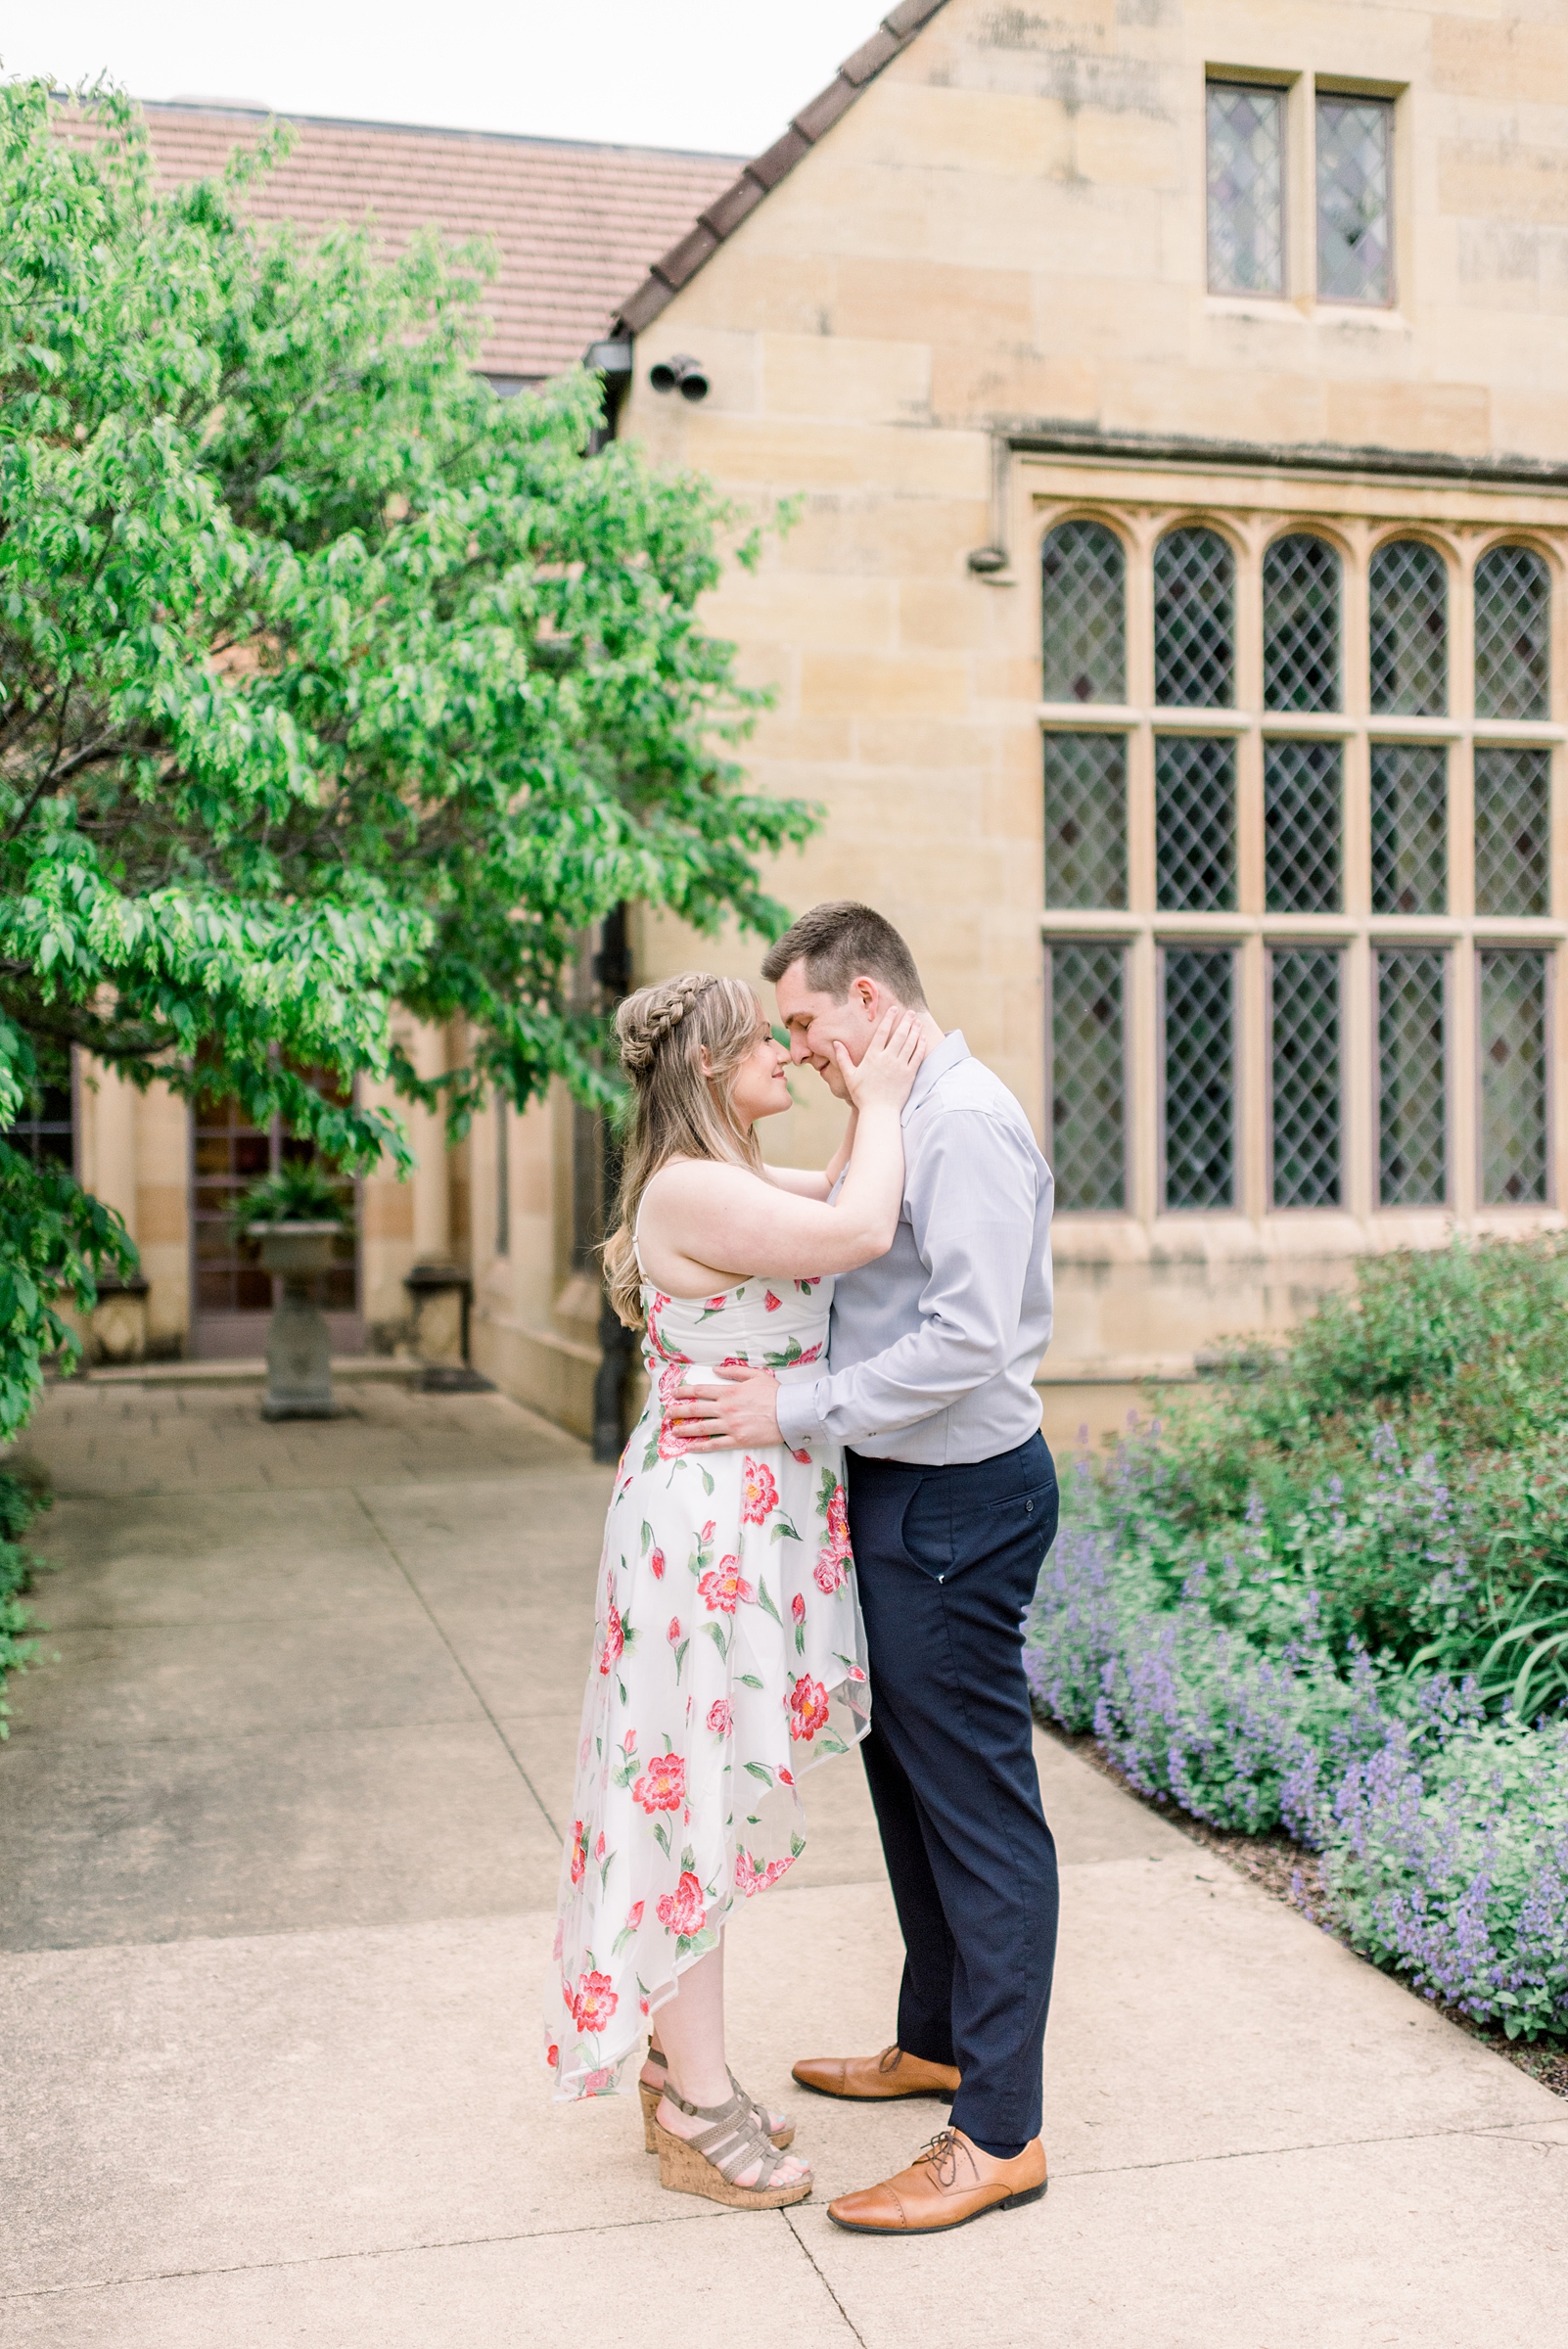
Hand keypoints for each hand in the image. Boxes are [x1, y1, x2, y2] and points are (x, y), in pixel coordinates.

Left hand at [663, 1364, 780, 1450]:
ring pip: (701, 1428)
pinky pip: (714, 1444)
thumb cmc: (775, 1393)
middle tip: (667, 1415)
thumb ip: (733, 1371)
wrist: (789, 1413)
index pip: (700, 1391)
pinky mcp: (738, 1440)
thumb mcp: (755, 1375)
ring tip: (673, 1432)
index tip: (673, 1394)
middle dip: (678, 1412)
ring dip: (684, 1430)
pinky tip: (690, 1447)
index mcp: (729, 1392)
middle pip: (695, 1410)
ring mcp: (730, 1426)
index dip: (684, 1392)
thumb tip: (714, 1369)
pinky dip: (700, 1446)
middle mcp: (726, 1409)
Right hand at [835, 1005, 925, 1114]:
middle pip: (899, 1035)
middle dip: (906, 1021)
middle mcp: (887, 1059)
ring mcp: (900, 1066)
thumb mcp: (850, 1076)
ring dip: (914, 1030)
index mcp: (873, 1057)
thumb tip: (836, 1043)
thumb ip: (843, 1058)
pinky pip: (917, 1056)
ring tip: (918, 1021)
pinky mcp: (909, 1074)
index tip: (894, 1009)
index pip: (882, 1032)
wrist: (879, 1112)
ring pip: (910, 1043)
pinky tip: (923, 1038)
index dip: (889, 1019)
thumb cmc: (863, 1095)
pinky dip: (920, 1045)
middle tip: (911, 1012)